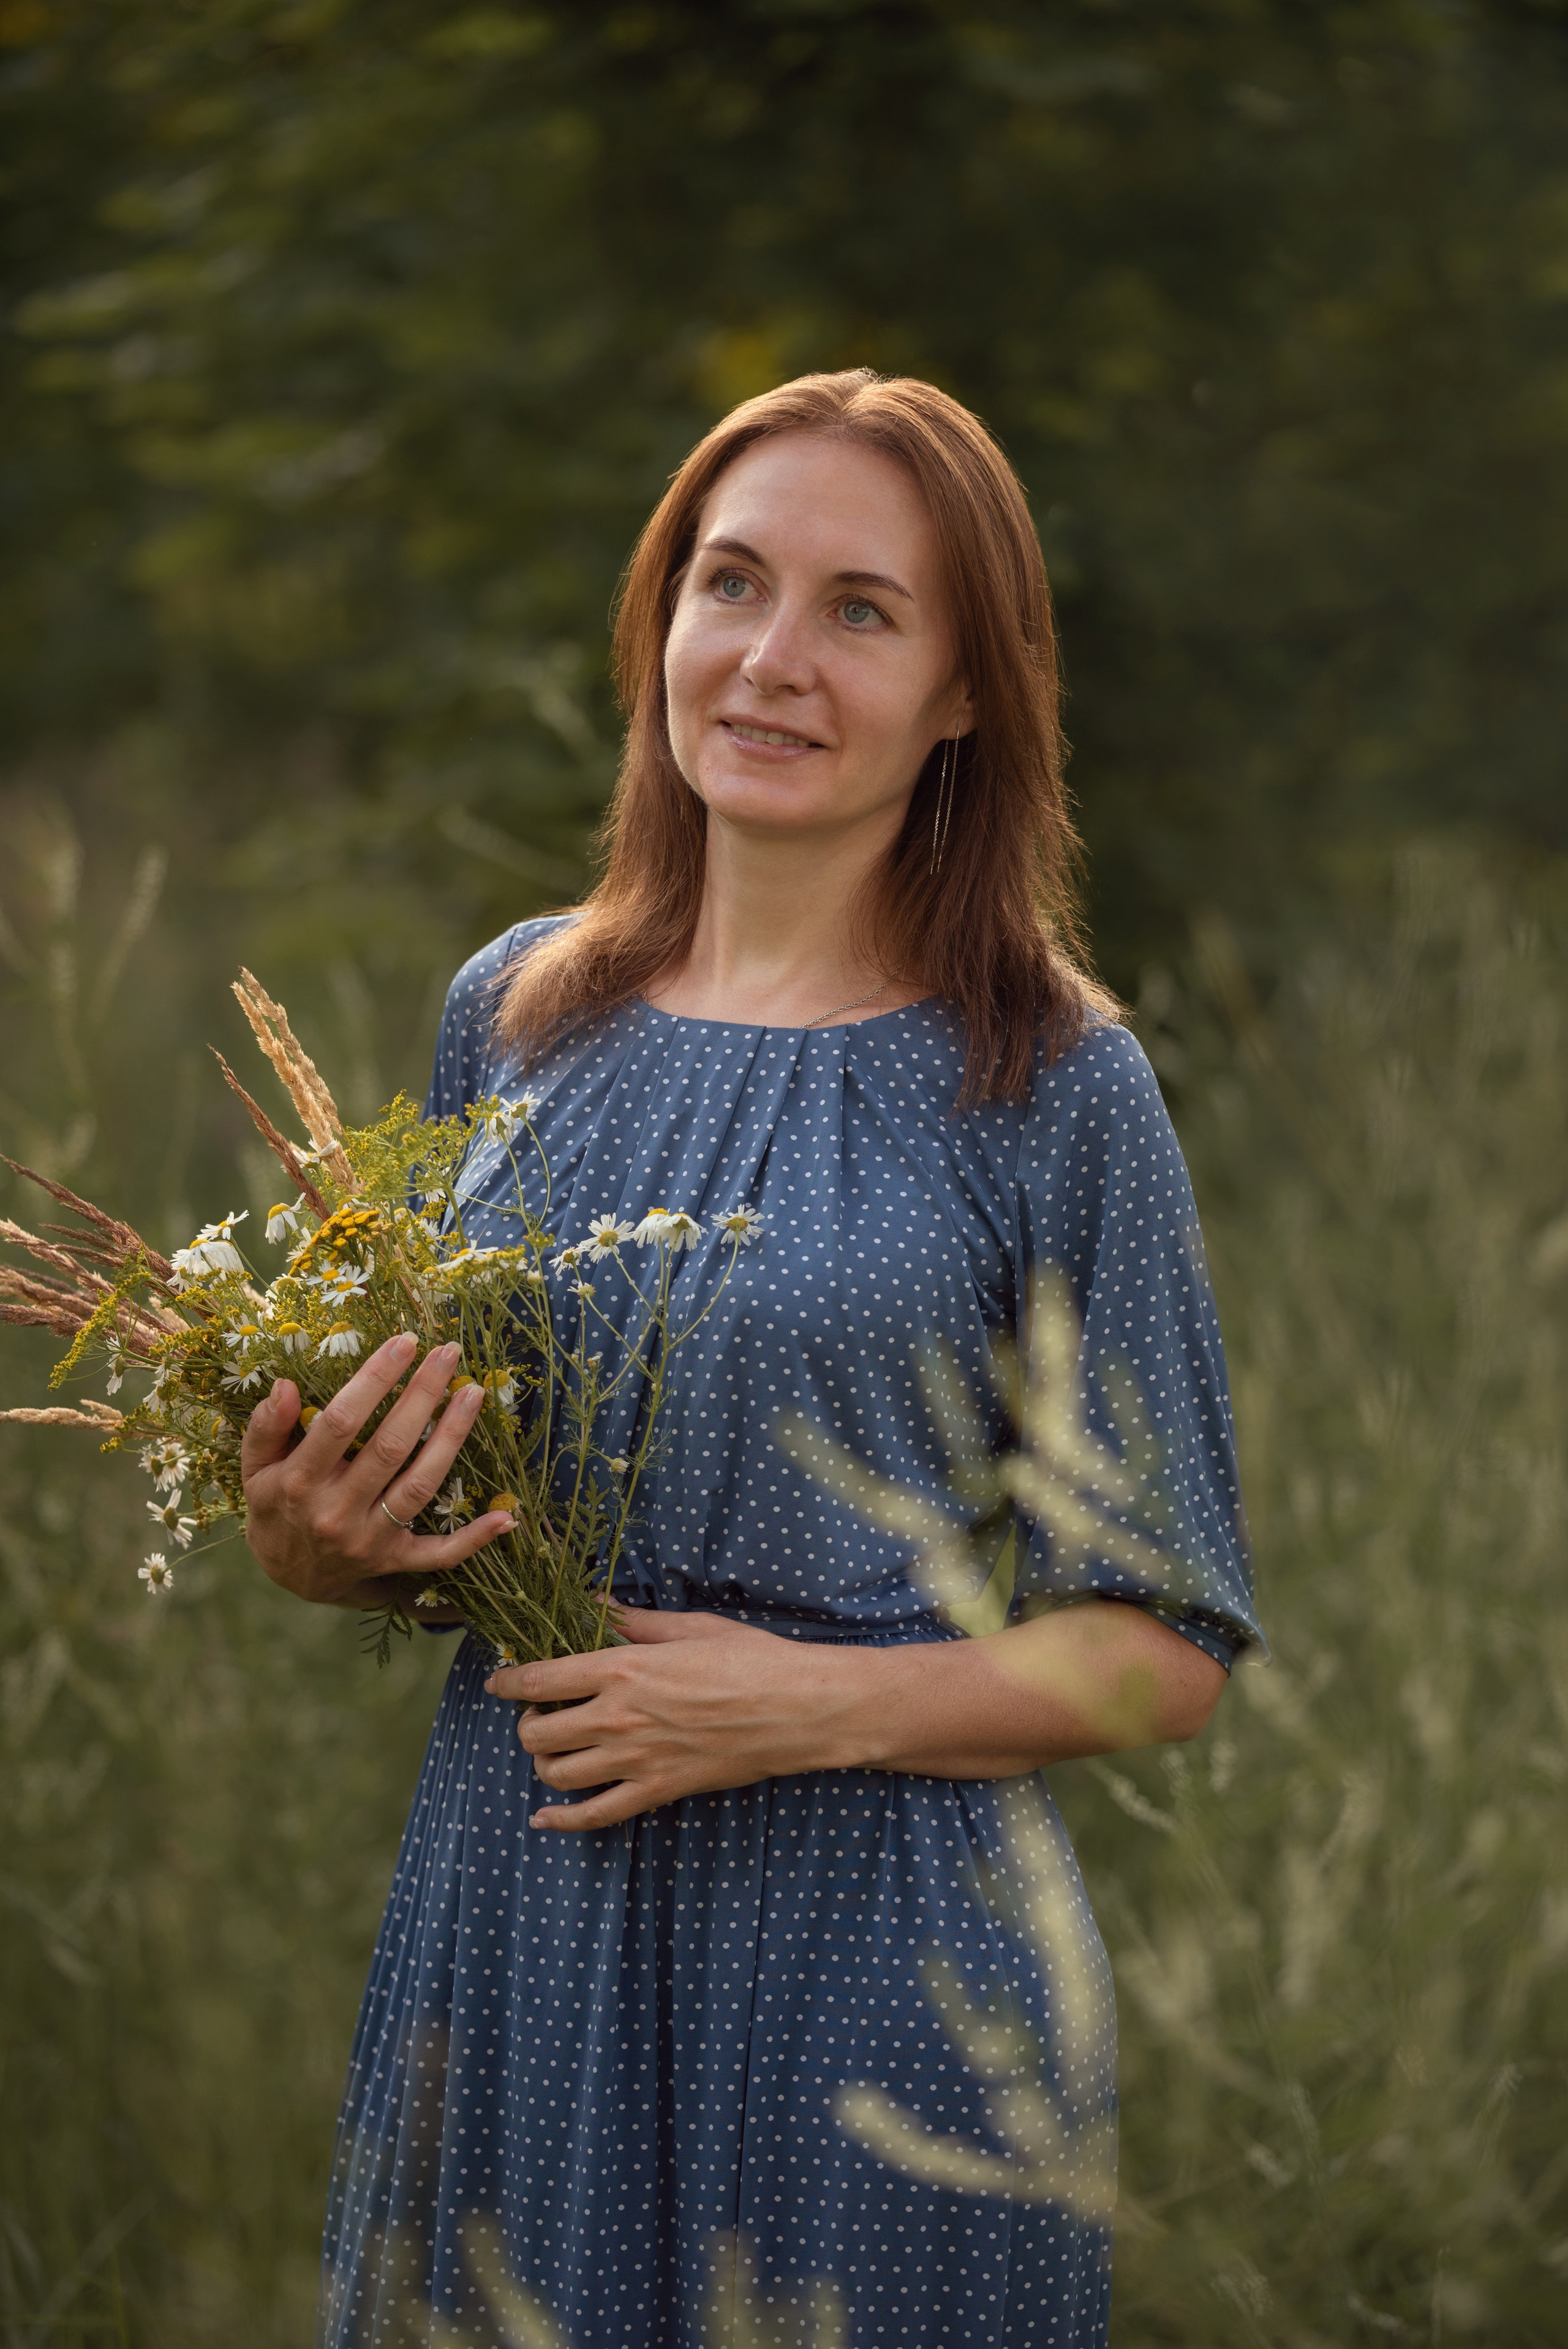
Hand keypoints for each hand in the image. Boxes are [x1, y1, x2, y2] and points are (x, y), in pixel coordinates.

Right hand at [240, 1331, 514, 1610]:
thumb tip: (285, 1384)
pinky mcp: (395, 1561)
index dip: (375, 1380)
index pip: (341, 1421)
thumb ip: (266, 1426)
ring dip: (452, 1438)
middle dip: (423, 1394)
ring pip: (420, 1485)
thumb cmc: (276, 1504)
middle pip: (390, 1447)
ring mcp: (369, 1540)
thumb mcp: (256, 1467)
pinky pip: (440, 1554)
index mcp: (299, 1482)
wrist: (289, 1574)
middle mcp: (336, 1512)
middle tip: (449, 1352)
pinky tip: (506, 1517)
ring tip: (473, 1393)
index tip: (404, 1342)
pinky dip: (474, 1539)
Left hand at [486, 1609, 870, 1831]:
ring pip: (557, 1774)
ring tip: (553, 1750)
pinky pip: (593, 1816)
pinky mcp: (657, 1791)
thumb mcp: (690, 1628)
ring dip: (544, 1763)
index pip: (539, 1679)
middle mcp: (618, 1717)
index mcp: (622, 1668)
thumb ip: (634, 1623)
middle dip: (527, 1724)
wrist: (799, 1709)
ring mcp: (636, 1760)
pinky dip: (560, 1822)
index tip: (498, 1682)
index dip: (508, 1682)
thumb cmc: (751, 1658)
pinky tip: (543, 1820)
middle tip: (539, 1715)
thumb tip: (596, 1606)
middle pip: (538, 1732)